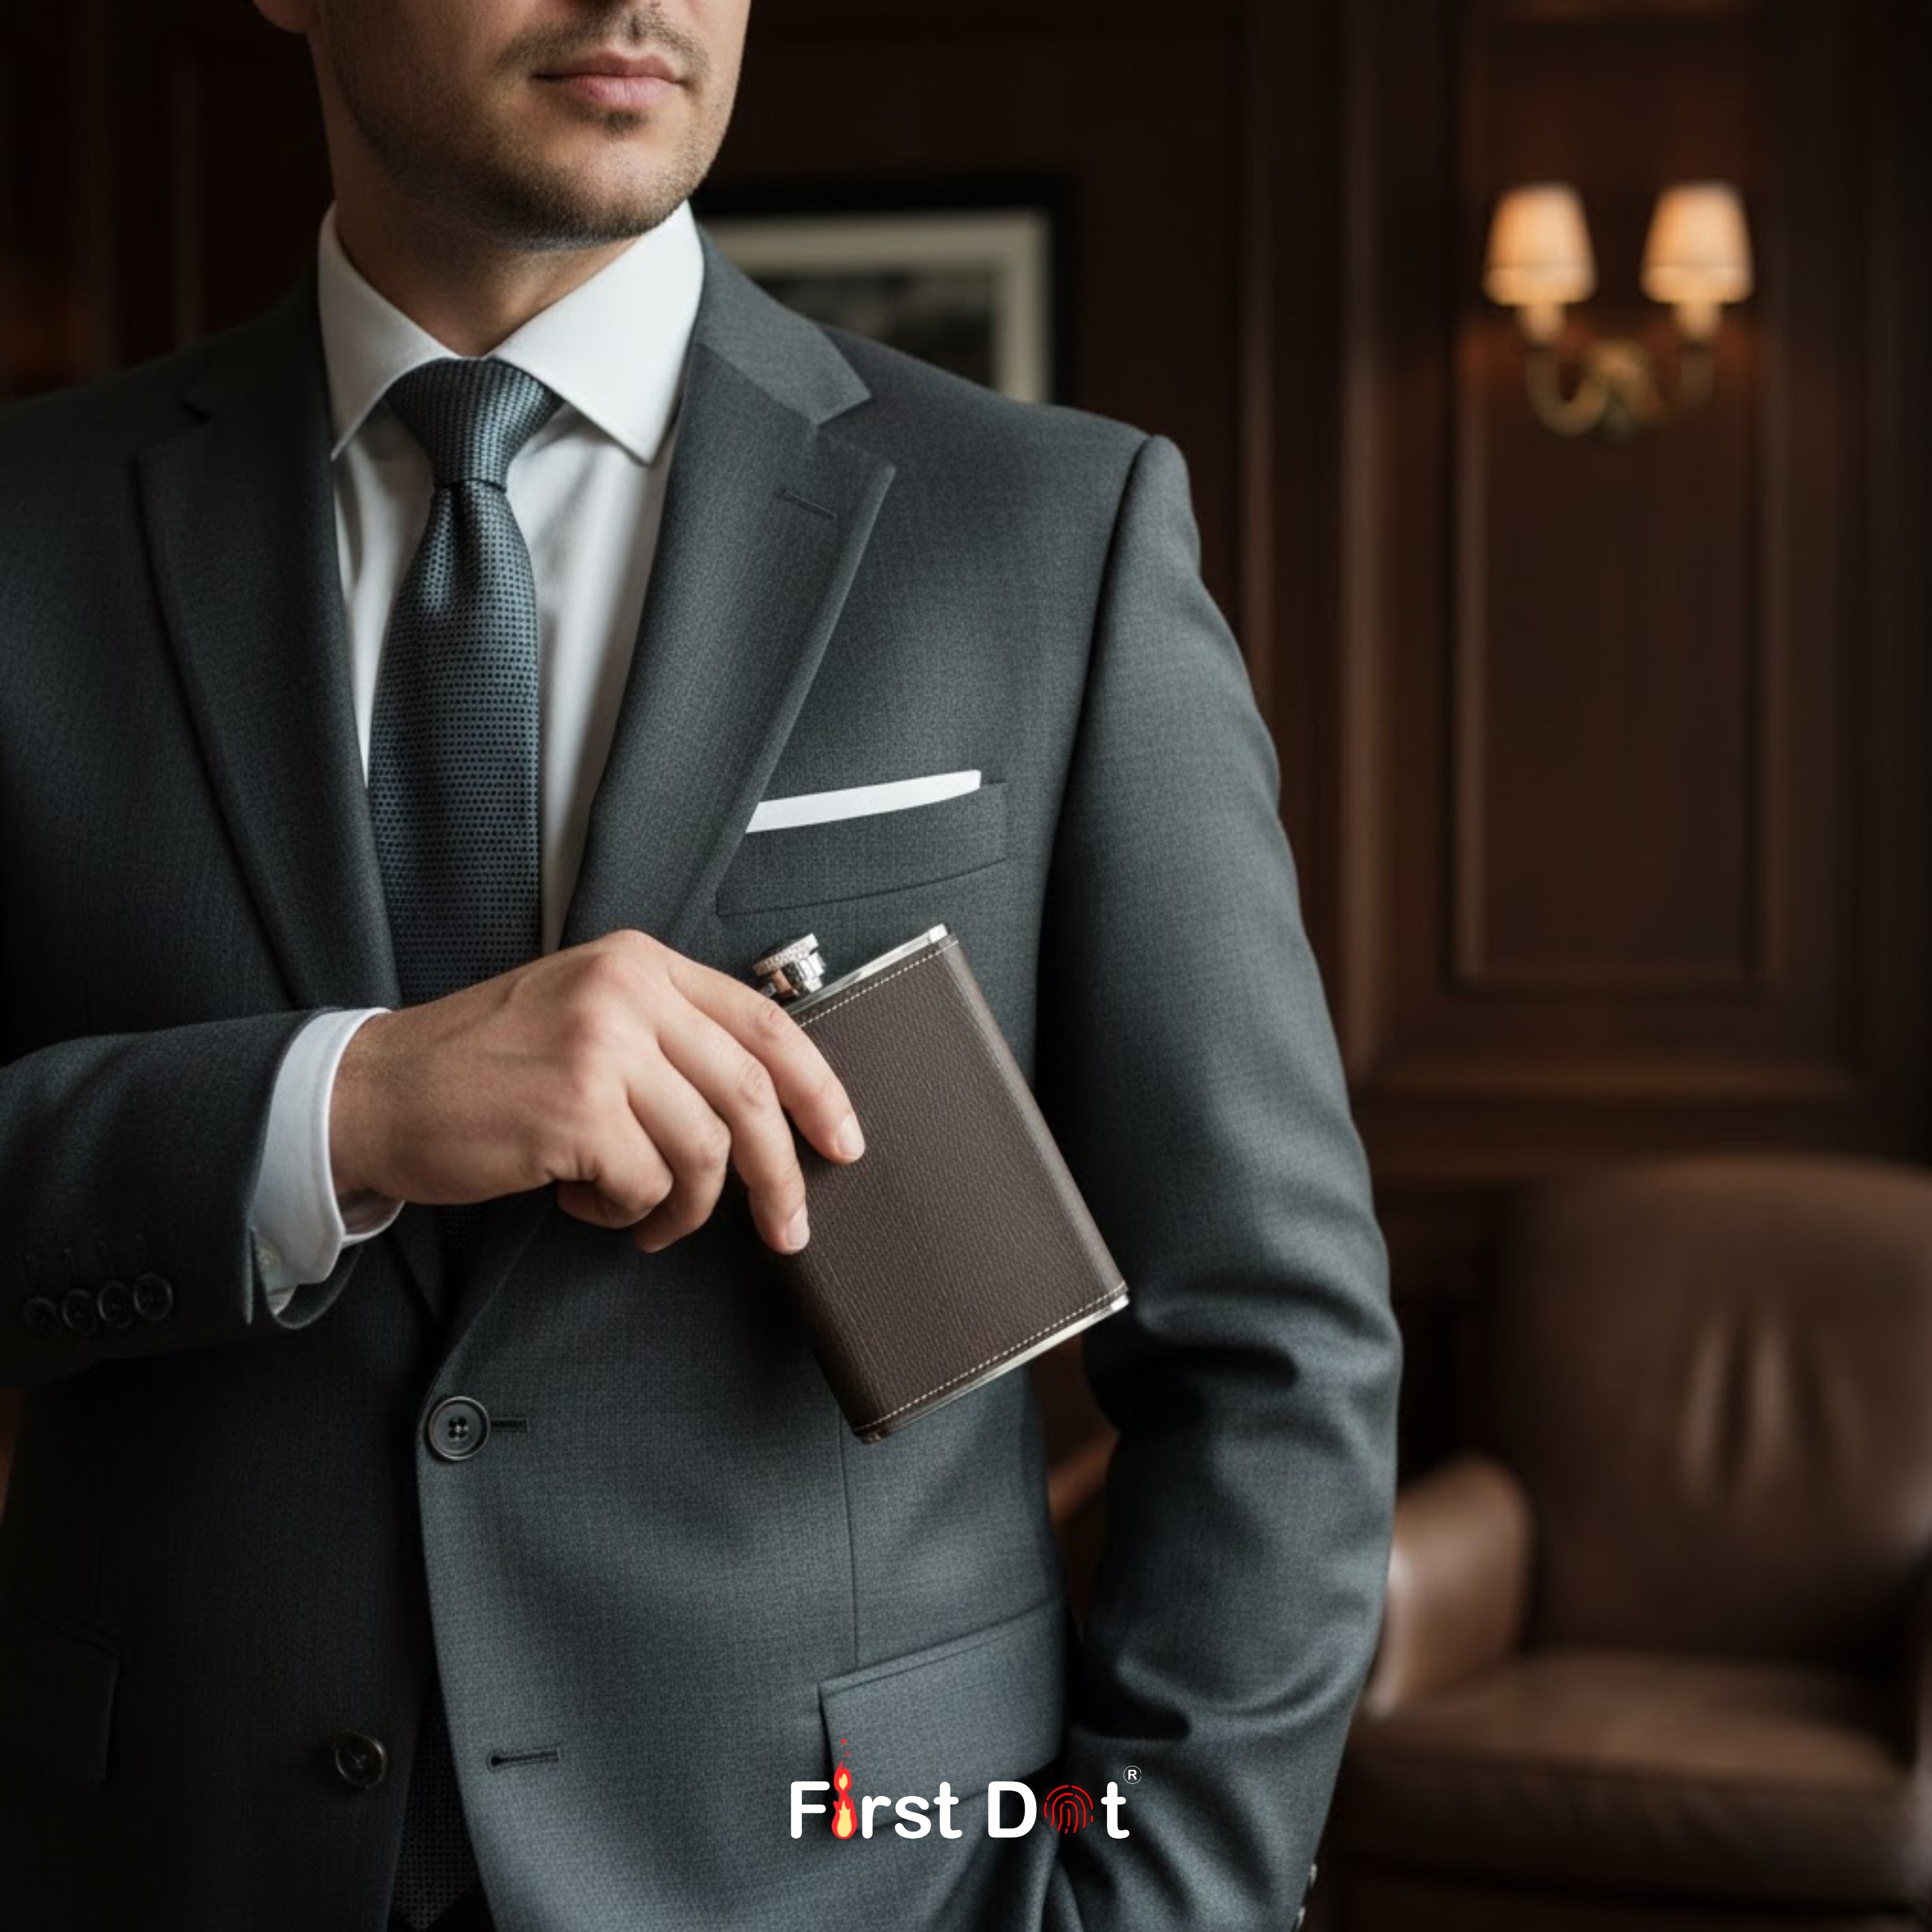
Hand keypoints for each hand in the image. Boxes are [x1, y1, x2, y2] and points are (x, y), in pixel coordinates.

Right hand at [327, 929, 862, 1255]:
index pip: (767, 1024)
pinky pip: (646, 1186)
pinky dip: (624, 1211)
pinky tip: (580, 1197)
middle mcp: (629, 994)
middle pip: (752, 1094)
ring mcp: (603, 1047)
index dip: (821, 1090)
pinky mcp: (576, 1109)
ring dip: (681, 1207)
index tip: (845, 1142)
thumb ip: (668, 1039)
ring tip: (637, 1211)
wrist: (378, 1089)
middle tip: (790, 1229)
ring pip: (704, 1151)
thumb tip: (762, 1108)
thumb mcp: (586, 1015)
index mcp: (641, 964)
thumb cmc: (484, 1066)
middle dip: (781, 1176)